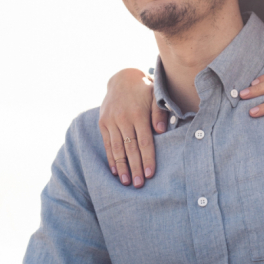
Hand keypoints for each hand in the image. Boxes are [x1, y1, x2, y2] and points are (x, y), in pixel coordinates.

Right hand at [99, 68, 166, 186]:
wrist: (122, 78)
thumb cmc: (144, 90)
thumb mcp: (155, 96)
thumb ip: (159, 113)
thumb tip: (160, 131)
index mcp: (138, 114)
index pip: (144, 142)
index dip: (147, 159)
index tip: (150, 174)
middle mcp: (123, 119)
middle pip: (130, 148)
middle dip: (135, 168)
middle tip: (139, 184)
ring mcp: (111, 121)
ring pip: (117, 148)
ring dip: (122, 167)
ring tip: (126, 182)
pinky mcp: (103, 123)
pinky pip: (107, 144)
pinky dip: (111, 158)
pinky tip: (115, 171)